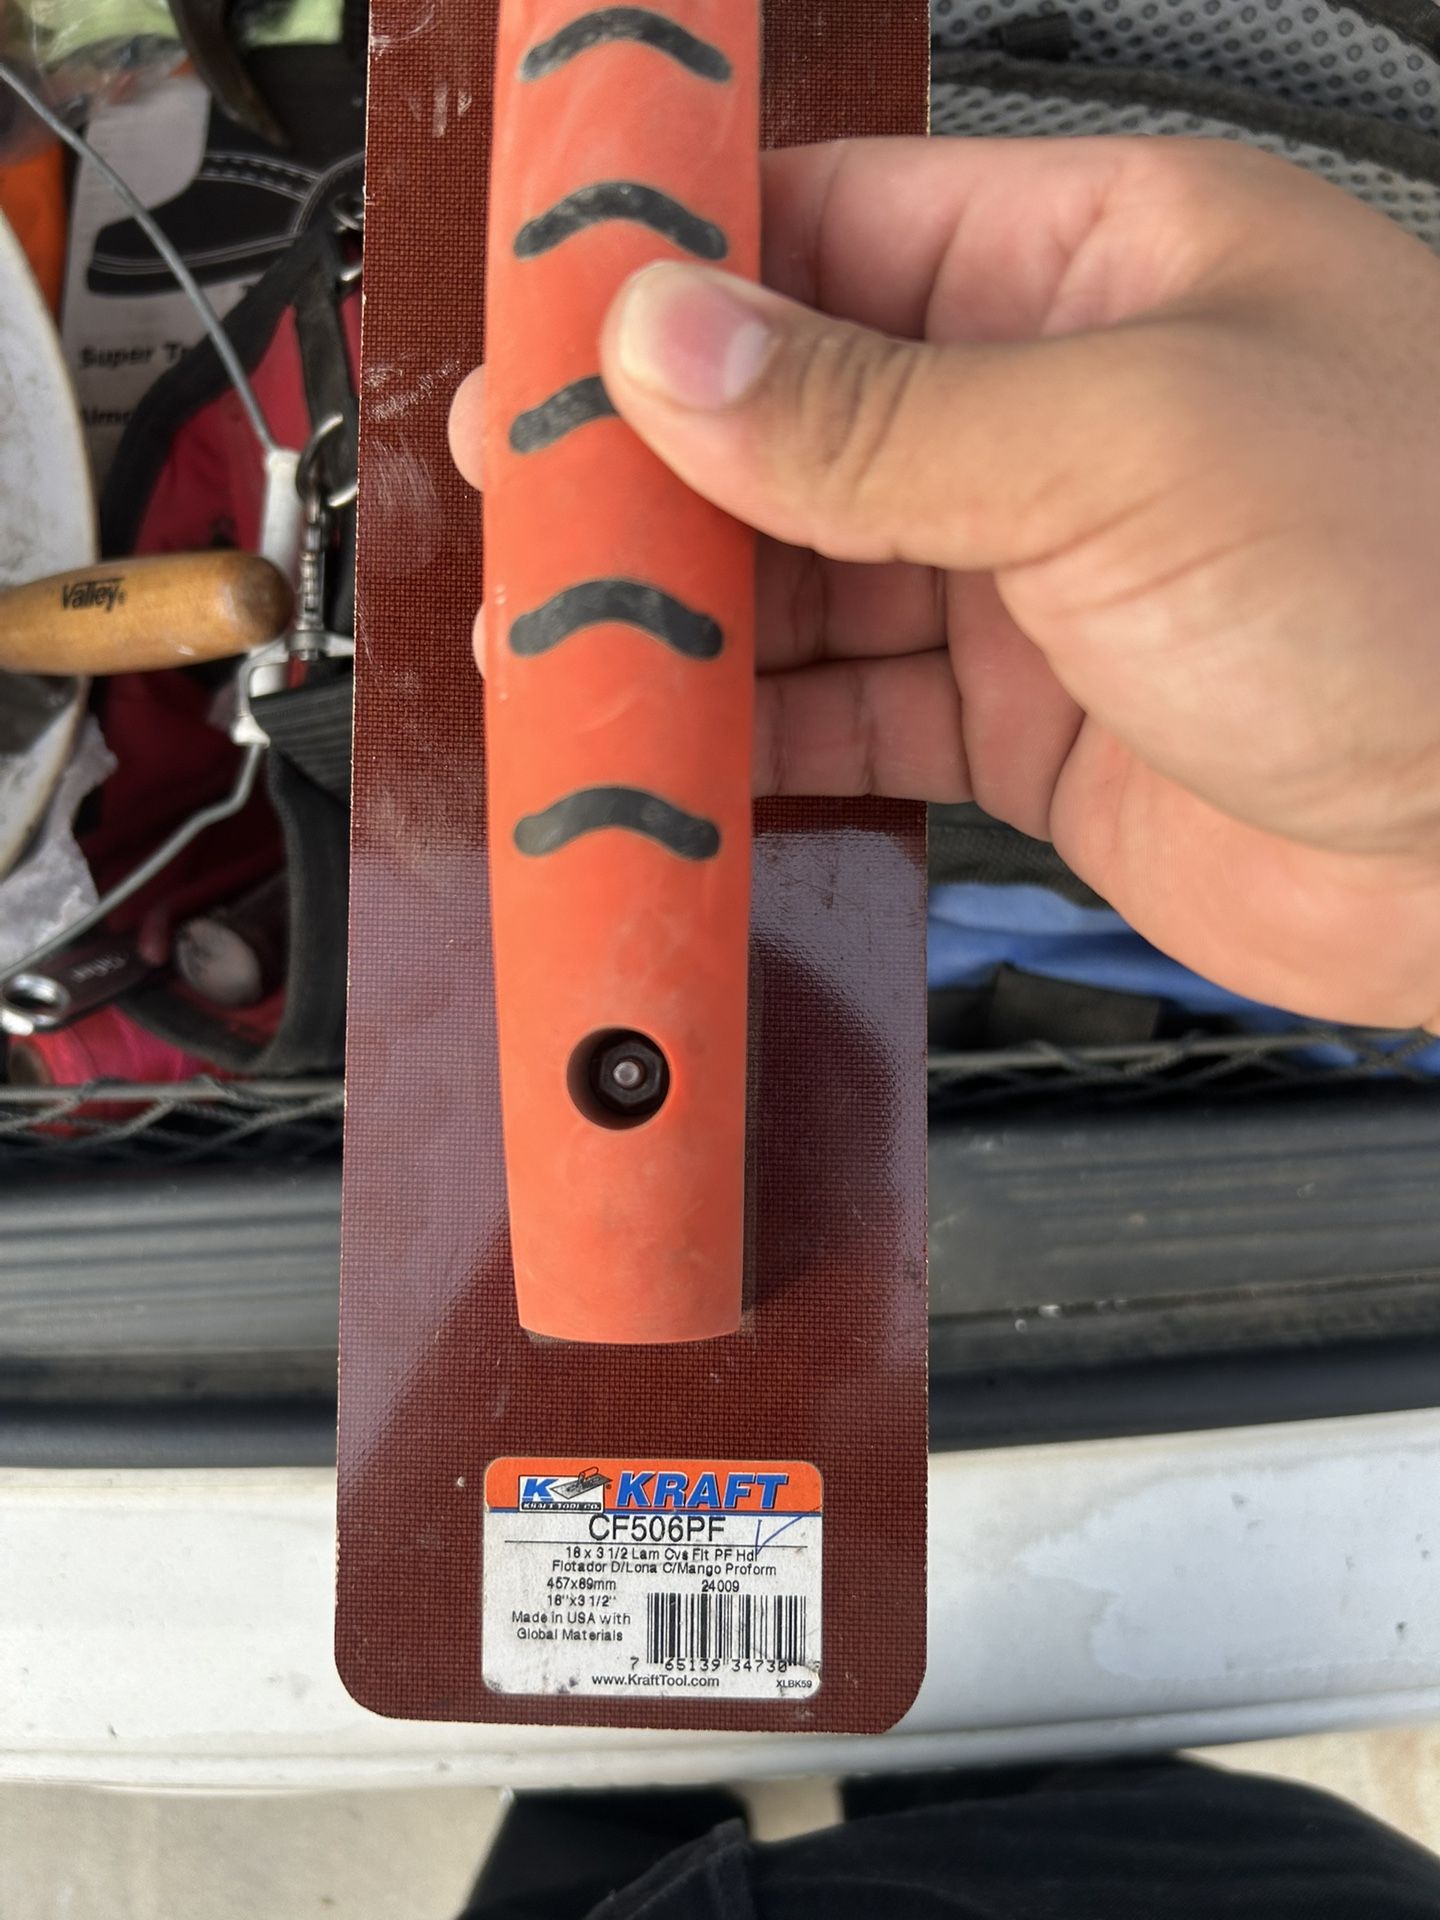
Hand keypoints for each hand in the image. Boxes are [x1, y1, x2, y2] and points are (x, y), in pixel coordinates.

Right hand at [450, 136, 1439, 1029]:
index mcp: (1086, 265)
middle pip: (786, 418)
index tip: (538, 334)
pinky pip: (851, 716)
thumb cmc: (1426, 584)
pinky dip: (760, 738)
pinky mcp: (1021, 724)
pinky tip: (678, 743)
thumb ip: (879, 412)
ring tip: (561, 645)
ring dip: (685, 619)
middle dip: (649, 474)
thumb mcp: (1127, 448)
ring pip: (802, 581)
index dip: (667, 280)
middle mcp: (1044, 411)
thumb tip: (671, 345)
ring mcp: (1027, 575)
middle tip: (524, 517)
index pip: (823, 232)